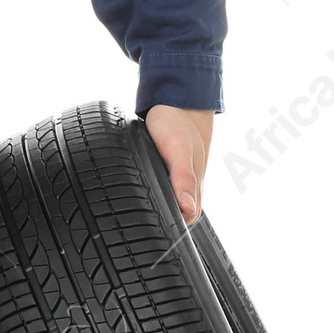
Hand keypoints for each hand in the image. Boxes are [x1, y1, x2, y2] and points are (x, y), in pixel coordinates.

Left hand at [145, 104, 213, 225]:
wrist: (178, 97)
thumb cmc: (178, 121)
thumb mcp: (178, 150)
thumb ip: (183, 178)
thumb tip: (187, 208)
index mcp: (194, 185)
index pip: (187, 219)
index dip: (173, 229)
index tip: (153, 235)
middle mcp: (190, 183)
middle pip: (181, 213)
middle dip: (165, 221)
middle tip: (140, 228)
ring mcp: (182, 174)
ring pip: (174, 199)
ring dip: (162, 206)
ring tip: (141, 214)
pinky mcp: (173, 166)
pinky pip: (169, 185)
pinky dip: (158, 191)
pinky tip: (148, 191)